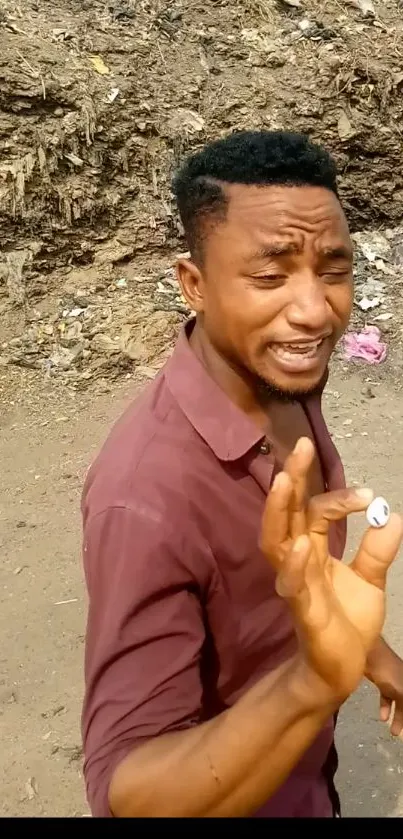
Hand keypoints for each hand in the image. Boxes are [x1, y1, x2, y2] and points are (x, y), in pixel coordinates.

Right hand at [260, 437, 402, 703]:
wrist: (341, 669)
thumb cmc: (347, 622)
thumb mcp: (370, 580)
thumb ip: (378, 551)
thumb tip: (394, 516)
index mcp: (312, 549)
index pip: (317, 511)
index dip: (340, 498)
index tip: (370, 496)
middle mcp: (298, 560)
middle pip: (287, 513)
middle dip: (293, 479)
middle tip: (301, 446)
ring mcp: (295, 583)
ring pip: (276, 542)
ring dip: (279, 511)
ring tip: (285, 481)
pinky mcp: (301, 610)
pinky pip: (292, 585)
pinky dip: (294, 565)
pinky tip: (299, 546)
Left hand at [365, 637, 402, 735]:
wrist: (369, 655)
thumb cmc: (388, 672)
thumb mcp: (402, 692)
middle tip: (401, 733)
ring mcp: (395, 682)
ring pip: (399, 703)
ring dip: (397, 717)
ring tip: (393, 732)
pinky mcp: (384, 682)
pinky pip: (388, 697)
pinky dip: (386, 707)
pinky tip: (383, 717)